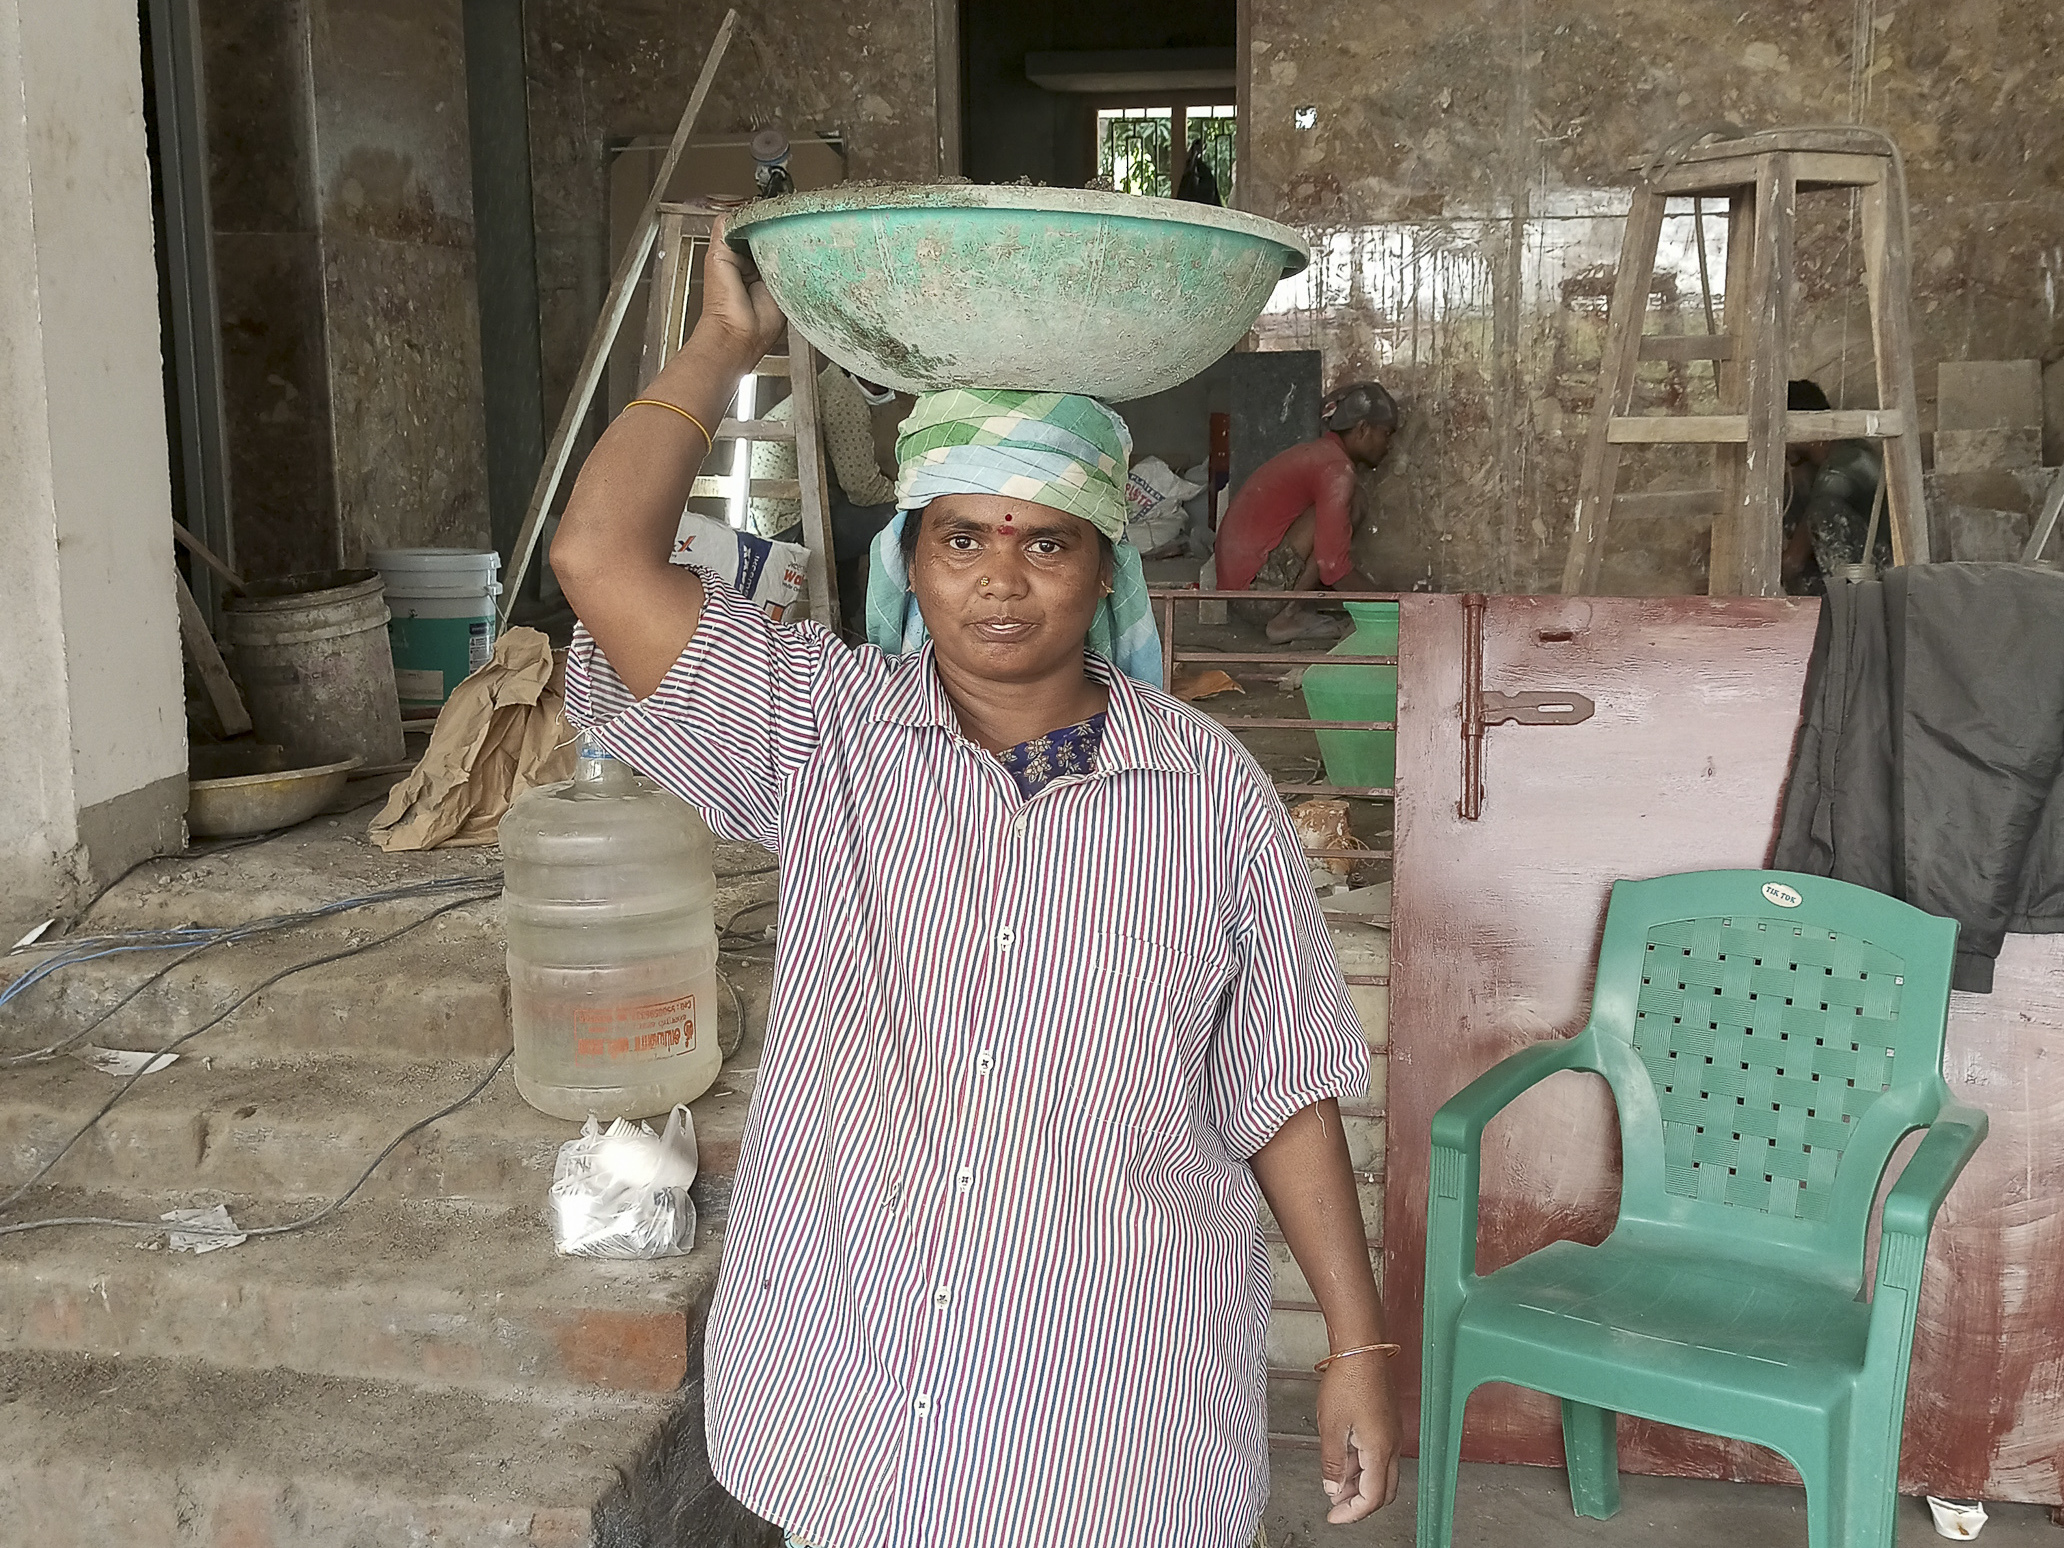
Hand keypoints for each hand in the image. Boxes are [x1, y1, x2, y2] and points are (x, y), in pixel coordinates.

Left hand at [692, 216, 785, 364]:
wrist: (739, 333)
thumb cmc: (723, 302)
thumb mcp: (717, 254)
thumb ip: (727, 229)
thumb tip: (741, 209)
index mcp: (738, 253)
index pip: (754, 226)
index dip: (761, 216)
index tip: (769, 207)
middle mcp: (758, 263)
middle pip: (772, 235)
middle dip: (777, 228)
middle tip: (783, 220)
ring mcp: (775, 274)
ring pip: (787, 249)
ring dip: (790, 244)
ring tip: (790, 237)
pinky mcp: (790, 286)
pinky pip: (799, 268)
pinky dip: (800, 261)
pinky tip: (799, 254)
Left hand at [1316, 1354, 1401, 1521]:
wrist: (1362, 1348)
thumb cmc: (1347, 1380)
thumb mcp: (1331, 1425)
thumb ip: (1333, 1463)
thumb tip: (1333, 1490)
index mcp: (1379, 1450)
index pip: (1372, 1498)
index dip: (1352, 1514)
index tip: (1333, 1517)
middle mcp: (1392, 1445)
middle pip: (1383, 1490)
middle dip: (1360, 1503)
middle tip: (1336, 1506)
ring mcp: (1392, 1433)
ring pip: (1381, 1473)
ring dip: (1360, 1484)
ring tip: (1334, 1483)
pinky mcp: (1387, 1422)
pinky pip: (1380, 1455)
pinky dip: (1363, 1465)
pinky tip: (1344, 1460)